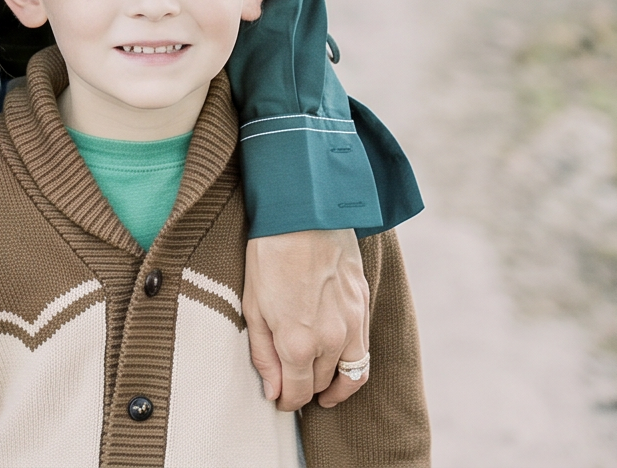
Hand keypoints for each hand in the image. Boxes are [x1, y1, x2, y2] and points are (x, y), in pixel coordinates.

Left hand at [244, 228, 369, 410]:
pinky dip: (353, 366)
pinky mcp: (364, 307)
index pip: (297, 393)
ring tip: (323, 391)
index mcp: (297, 343)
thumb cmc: (269, 255)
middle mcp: (330, 341)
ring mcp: (352, 324)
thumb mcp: (253, 307)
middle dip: (306, 391)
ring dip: (335, 387)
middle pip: (321, 385)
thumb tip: (273, 391)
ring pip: (351, 376)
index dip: (287, 402)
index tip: (280, 400)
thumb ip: (264, 355)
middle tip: (293, 387)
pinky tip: (339, 362)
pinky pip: (364, 351)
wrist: (304, 213)